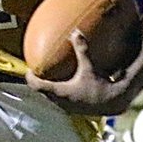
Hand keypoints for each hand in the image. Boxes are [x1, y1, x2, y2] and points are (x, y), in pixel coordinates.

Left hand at [26, 27, 142, 116]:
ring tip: (49, 77)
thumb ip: (82, 50)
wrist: (114, 103)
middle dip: (38, 82)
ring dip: (48, 88)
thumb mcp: (90, 67)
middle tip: (37, 71)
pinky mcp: (75, 109)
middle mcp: (61, 102)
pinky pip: (61, 100)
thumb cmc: (101, 86)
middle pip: (42, 92)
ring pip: (52, 97)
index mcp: (60, 92)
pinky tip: (66, 84)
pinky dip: (59, 91)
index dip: (30, 78)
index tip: (28, 70)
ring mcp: (68, 107)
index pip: (37, 86)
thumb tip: (76, 32)